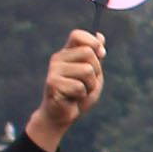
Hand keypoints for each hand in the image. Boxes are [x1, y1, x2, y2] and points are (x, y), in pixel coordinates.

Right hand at [28, 28, 108, 151]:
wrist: (62, 116)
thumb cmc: (79, 95)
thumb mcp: (93, 74)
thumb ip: (96, 57)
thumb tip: (100, 36)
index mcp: (67, 53)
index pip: (78, 35)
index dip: (92, 43)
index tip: (99, 54)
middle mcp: (58, 58)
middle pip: (88, 53)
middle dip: (96, 71)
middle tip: (86, 83)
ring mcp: (53, 70)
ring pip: (87, 70)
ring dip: (90, 85)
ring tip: (79, 91)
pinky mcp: (52, 83)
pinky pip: (80, 87)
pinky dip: (82, 95)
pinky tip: (71, 98)